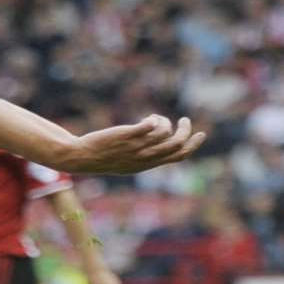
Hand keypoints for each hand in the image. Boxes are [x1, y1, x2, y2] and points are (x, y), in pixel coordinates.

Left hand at [72, 116, 204, 174]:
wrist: (83, 157)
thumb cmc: (104, 159)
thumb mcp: (128, 163)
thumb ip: (145, 155)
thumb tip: (158, 141)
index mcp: (148, 164)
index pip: (178, 156)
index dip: (193, 145)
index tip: (200, 134)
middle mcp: (145, 157)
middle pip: (177, 144)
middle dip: (186, 131)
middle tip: (185, 120)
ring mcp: (137, 146)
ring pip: (164, 132)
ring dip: (164, 122)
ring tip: (154, 119)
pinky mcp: (128, 135)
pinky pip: (150, 125)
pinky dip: (153, 119)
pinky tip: (147, 118)